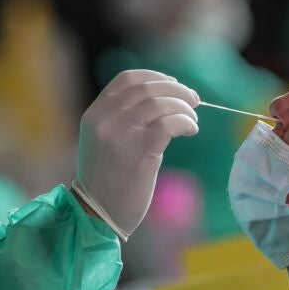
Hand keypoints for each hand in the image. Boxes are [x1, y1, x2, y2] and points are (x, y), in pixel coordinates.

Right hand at [72, 70, 199, 240]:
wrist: (98, 212)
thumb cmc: (106, 177)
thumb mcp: (102, 139)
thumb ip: (120, 117)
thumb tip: (162, 97)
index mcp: (95, 113)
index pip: (127, 79)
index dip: (155, 77)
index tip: (173, 85)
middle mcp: (105, 120)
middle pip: (148, 88)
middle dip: (177, 91)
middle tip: (193, 100)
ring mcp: (121, 134)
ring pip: (161, 103)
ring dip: (184, 107)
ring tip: (193, 119)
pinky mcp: (140, 151)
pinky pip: (170, 123)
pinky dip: (186, 122)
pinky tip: (191, 130)